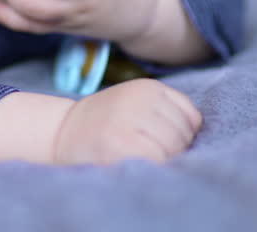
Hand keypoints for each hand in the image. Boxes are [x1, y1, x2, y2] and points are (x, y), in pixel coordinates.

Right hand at [53, 78, 201, 164]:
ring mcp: (130, 121)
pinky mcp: (121, 144)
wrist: (61, 131)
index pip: (191, 117)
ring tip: (139, 157)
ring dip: (162, 160)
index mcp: (148, 87)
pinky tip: (134, 163)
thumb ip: (166, 110)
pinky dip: (152, 167)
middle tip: (147, 152)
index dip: (181, 134)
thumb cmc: (105, 122)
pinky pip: (157, 161)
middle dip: (172, 150)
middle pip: (183, 135)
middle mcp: (141, 100)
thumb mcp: (136, 103)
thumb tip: (195, 130)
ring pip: (172, 149)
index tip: (161, 140)